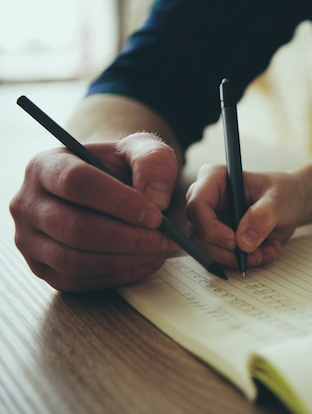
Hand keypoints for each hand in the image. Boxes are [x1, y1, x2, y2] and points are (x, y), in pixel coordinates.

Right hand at [10, 133, 179, 291]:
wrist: (106, 189)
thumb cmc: (119, 168)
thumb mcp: (140, 149)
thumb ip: (153, 161)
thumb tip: (156, 198)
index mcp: (45, 166)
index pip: (76, 182)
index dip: (119, 202)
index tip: (156, 215)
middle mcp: (28, 204)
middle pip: (76, 228)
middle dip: (128, 238)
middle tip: (164, 239)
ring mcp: (30, 241)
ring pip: (76, 260)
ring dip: (126, 260)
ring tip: (158, 250)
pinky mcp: (44, 269)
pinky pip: (79, 281)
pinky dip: (118, 276)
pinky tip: (145, 262)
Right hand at [185, 164, 304, 268]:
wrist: (292, 203)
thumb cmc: (283, 191)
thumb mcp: (279, 200)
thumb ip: (262, 216)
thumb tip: (244, 241)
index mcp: (214, 179)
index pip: (197, 207)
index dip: (211, 229)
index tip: (234, 242)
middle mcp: (208, 201)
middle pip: (198, 234)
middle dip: (225, 252)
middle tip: (254, 256)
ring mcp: (211, 221)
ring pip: (208, 251)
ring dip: (236, 260)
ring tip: (263, 253)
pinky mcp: (220, 239)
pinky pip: (223, 258)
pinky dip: (244, 262)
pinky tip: (265, 251)